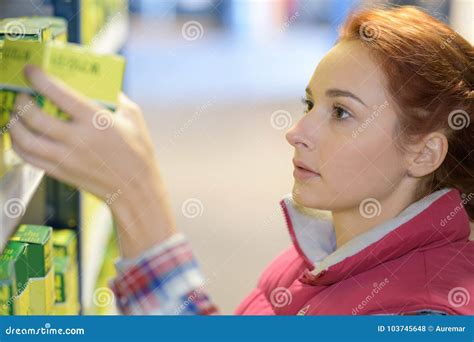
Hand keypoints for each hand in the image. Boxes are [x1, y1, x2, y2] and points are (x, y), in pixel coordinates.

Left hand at [9, 65, 177, 257]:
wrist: (135, 187)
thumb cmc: (137, 152)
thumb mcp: (133, 118)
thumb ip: (116, 97)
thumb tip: (101, 83)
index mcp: (96, 120)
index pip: (58, 94)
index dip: (38, 78)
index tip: (30, 71)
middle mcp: (77, 139)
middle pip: (34, 117)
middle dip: (21, 101)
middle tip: (22, 95)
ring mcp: (66, 158)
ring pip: (25, 139)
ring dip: (14, 123)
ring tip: (16, 115)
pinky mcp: (60, 172)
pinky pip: (28, 157)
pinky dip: (18, 144)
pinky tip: (20, 136)